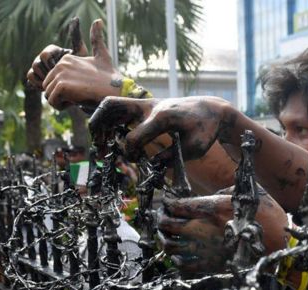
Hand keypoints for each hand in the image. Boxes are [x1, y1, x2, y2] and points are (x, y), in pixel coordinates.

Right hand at [27, 17, 84, 89]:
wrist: (74, 87)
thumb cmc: (80, 69)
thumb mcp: (80, 54)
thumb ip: (77, 39)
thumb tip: (75, 19)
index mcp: (52, 50)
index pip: (45, 55)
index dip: (52, 65)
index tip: (61, 70)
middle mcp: (43, 56)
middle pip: (37, 63)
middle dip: (48, 74)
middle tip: (59, 80)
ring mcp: (37, 65)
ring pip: (33, 70)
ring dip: (44, 79)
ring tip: (55, 84)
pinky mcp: (34, 75)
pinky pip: (30, 77)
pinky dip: (38, 83)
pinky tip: (49, 88)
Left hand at [37, 20, 122, 110]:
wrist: (116, 91)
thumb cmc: (110, 77)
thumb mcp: (102, 55)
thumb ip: (97, 39)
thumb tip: (98, 20)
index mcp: (66, 59)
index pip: (53, 80)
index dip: (65, 89)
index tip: (81, 88)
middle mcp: (61, 64)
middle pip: (48, 88)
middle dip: (60, 96)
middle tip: (78, 95)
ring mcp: (61, 74)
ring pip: (49, 96)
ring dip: (61, 102)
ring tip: (77, 98)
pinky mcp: (62, 86)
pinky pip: (52, 101)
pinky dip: (62, 106)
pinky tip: (76, 102)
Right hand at [90, 96, 237, 161]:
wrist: (211, 110)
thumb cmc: (206, 130)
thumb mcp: (194, 149)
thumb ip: (171, 159)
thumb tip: (150, 167)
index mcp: (162, 117)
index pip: (134, 138)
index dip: (131, 154)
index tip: (136, 162)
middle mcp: (150, 106)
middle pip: (112, 106)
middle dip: (98, 124)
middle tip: (96, 146)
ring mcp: (146, 104)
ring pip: (113, 105)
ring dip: (100, 122)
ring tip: (98, 142)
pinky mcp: (146, 106)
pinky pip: (121, 108)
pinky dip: (110, 121)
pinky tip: (109, 137)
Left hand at [157, 191, 286, 275]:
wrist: (278, 246)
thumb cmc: (266, 216)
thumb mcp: (247, 193)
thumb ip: (223, 193)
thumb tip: (209, 196)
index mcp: (212, 207)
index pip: (175, 204)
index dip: (167, 202)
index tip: (168, 201)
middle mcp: (203, 228)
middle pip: (167, 224)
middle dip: (161, 219)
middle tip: (163, 217)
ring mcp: (204, 249)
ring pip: (169, 245)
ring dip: (164, 239)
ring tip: (168, 236)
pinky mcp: (209, 265)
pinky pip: (181, 265)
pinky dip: (176, 259)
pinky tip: (179, 255)